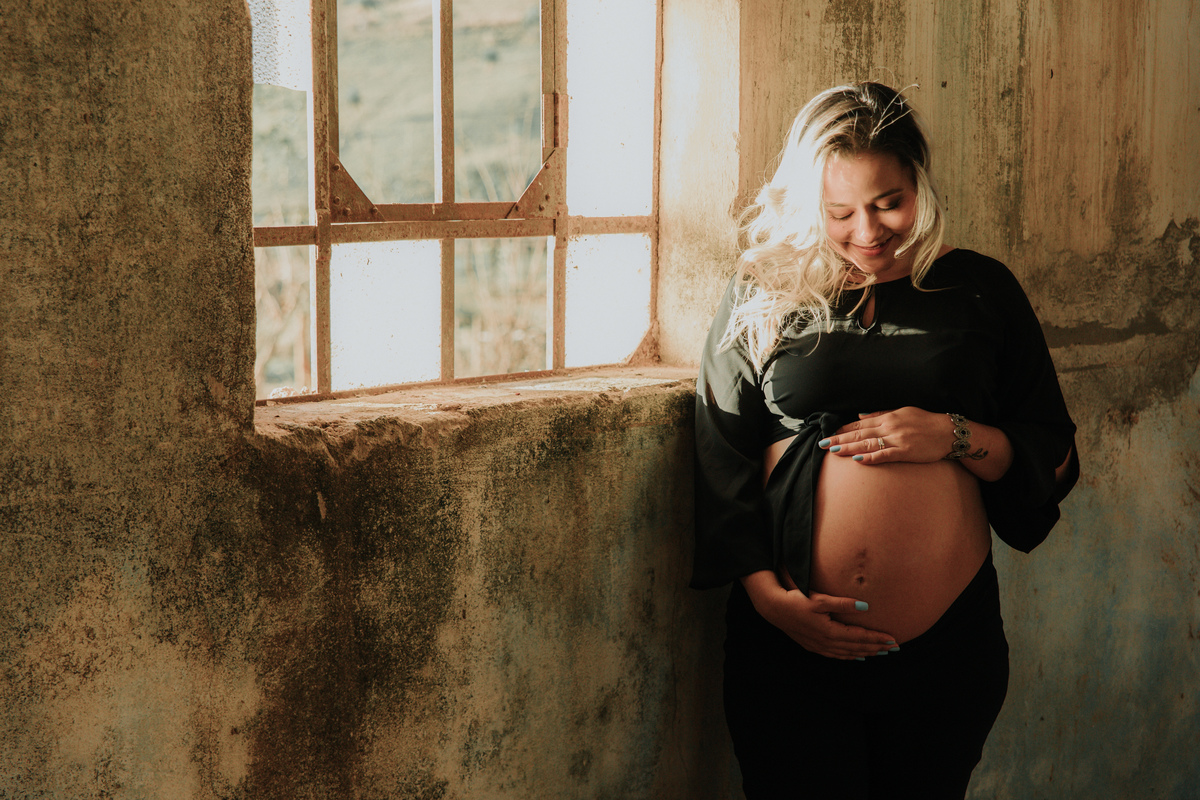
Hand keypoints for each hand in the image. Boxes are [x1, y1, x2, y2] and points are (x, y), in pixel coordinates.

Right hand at [741, 571, 895, 658]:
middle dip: (877, 648)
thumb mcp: (820, 599)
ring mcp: (819, 646)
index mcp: (830, 631)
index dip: (878, 639)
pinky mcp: (813, 646)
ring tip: (880, 653)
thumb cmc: (796, 600)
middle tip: (894, 648)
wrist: (774, 608)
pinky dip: (849, 656)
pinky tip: (856, 656)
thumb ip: (844, 604)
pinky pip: (837, 655)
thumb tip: (866, 607)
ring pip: (848, 653)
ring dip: (865, 653)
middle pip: (857, 648)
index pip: (860, 637)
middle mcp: (827, 643)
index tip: (893, 640)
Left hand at [818, 407, 951, 464]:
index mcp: (887, 417)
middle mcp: (889, 427)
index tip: (828, 433)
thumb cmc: (926, 421)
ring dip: (848, 447)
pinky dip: (870, 457)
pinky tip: (857, 460)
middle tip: (822, 444)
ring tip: (832, 451)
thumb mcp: (902, 411)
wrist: (948, 432)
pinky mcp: (905, 451)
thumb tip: (861, 415)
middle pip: (859, 434)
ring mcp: (897, 439)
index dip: (842, 429)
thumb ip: (881, 414)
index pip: (859, 424)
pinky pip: (884, 455)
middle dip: (839, 439)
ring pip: (867, 444)